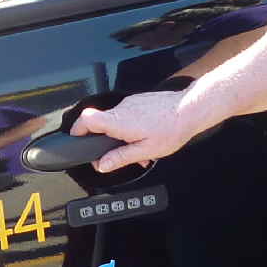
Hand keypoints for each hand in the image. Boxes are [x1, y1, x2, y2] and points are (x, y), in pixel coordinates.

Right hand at [73, 91, 198, 174]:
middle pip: (100, 124)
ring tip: (139, 150)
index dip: (77, 130)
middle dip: (106, 142)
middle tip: (116, 156)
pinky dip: (130, 128)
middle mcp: (122, 109)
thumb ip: (120, 158)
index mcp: (119, 122)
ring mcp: (130, 103)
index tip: (75, 140)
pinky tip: (145, 138)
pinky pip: (127, 115)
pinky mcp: (138, 101)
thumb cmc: (172, 129)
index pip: (87, 120)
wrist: (190, 109)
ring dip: (121, 137)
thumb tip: (103, 165)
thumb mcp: (146, 151)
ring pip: (115, 121)